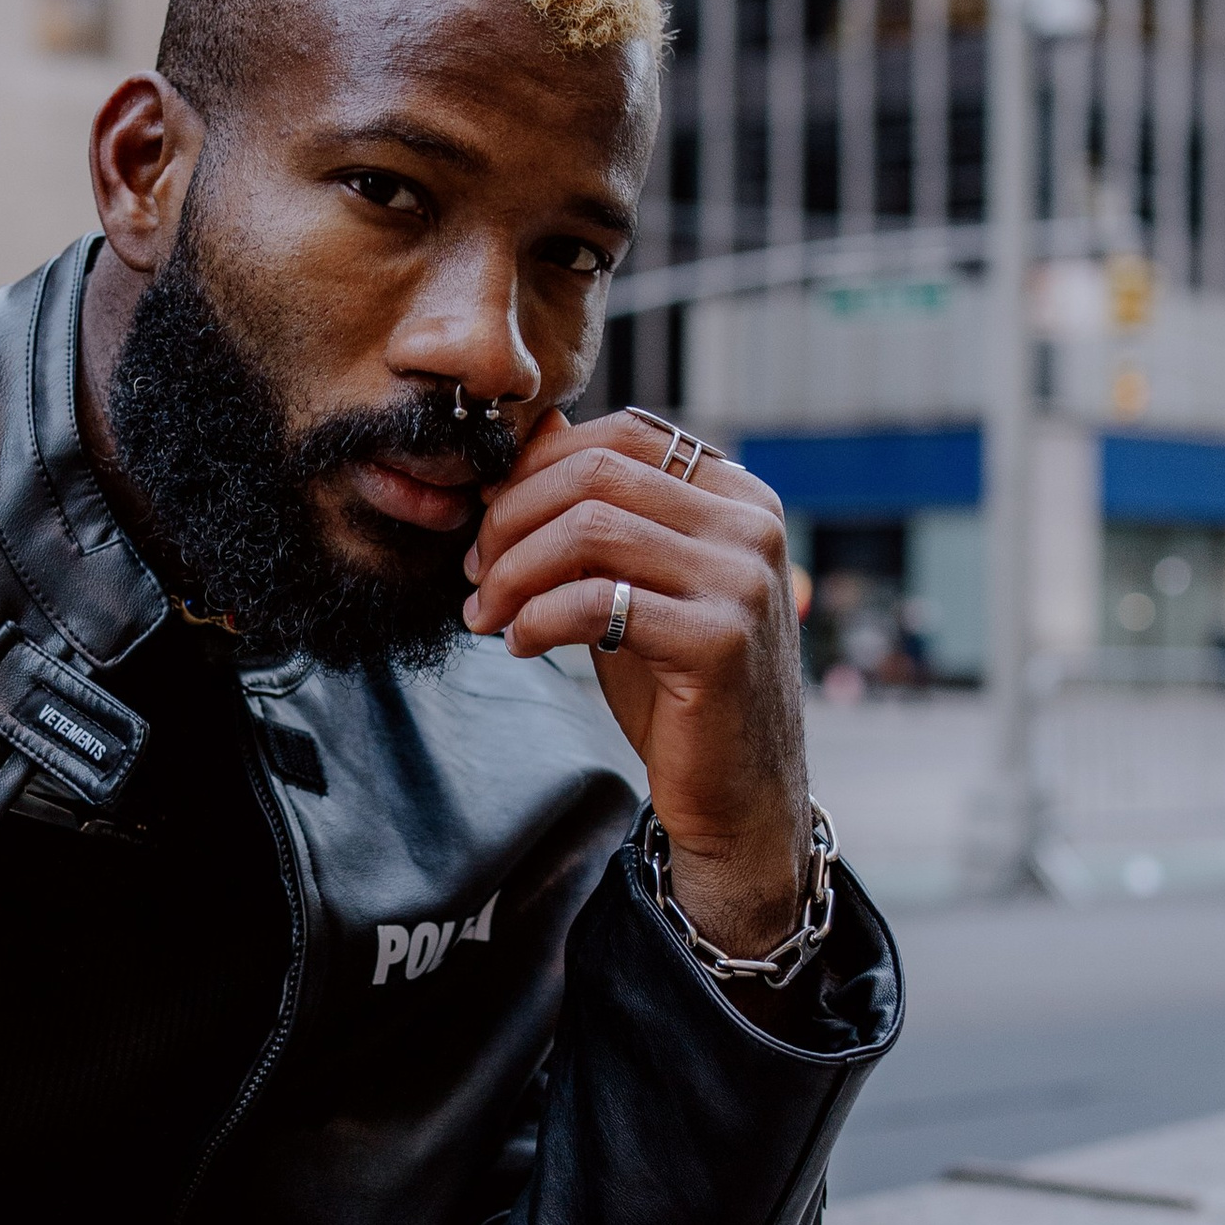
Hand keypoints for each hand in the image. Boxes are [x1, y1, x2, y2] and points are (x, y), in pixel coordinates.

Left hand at [465, 410, 813, 957]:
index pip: (622, 435)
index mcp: (738, 496)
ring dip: (514, 571)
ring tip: (487, 613)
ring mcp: (741, 581)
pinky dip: (537, 618)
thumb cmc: (679, 685)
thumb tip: (538, 431)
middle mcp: (750, 526)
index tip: (489, 519)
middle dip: (512, 517)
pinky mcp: (718, 641)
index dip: (538, 467)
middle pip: (597, 474)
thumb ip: (603, 511)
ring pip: (589, 530)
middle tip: (474, 571)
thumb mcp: (639, 580)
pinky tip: (522, 645)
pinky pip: (595, 602)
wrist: (739, 792)